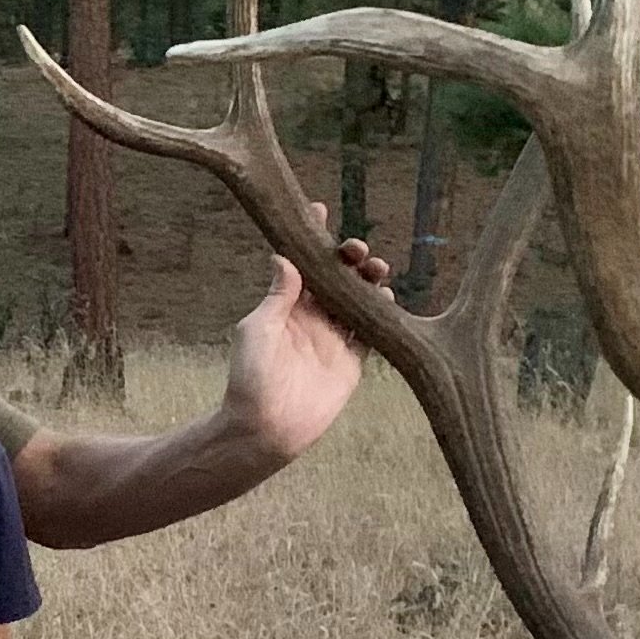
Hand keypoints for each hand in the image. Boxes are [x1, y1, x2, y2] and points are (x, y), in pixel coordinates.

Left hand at [221, 224, 394, 464]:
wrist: (267, 428)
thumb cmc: (251, 378)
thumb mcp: (257, 329)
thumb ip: (277, 296)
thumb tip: (284, 257)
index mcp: (287, 306)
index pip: (304, 265)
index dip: (313, 239)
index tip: (320, 210)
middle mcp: (313, 318)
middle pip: (338, 279)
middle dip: (350, 259)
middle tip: (357, 251)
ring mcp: (333, 339)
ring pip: (359, 300)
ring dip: (369, 281)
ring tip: (377, 268)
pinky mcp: (351, 362)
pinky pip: (371, 333)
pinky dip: (382, 314)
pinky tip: (387, 296)